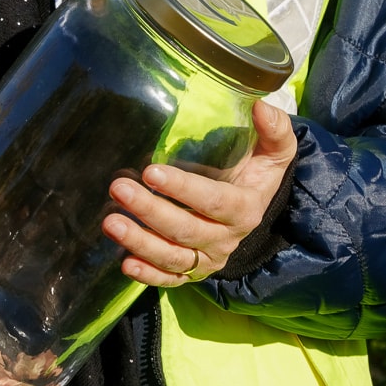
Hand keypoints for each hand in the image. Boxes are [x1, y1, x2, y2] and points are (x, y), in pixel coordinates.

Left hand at [105, 99, 297, 287]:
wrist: (256, 209)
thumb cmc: (258, 173)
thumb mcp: (275, 152)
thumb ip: (275, 130)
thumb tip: (262, 107)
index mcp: (245, 209)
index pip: (213, 201)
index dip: (183, 189)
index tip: (150, 171)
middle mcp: (225, 239)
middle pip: (185, 230)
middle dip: (150, 211)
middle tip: (118, 188)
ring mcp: (208, 259)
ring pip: (173, 257)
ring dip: (140, 242)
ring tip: (110, 223)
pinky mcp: (193, 272)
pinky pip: (170, 279)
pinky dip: (148, 275)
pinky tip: (124, 262)